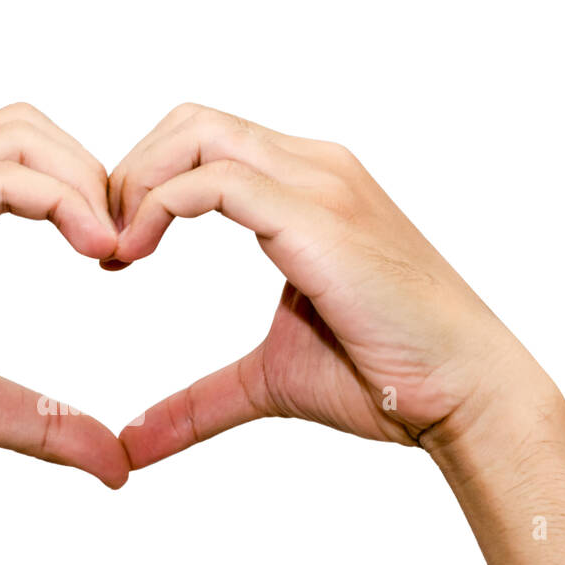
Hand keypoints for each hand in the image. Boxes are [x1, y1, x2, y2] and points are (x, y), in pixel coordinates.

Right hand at [0, 103, 128, 486]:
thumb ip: (44, 424)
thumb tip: (116, 467)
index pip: (21, 156)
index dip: (83, 193)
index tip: (117, 259)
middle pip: (29, 128)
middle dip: (94, 176)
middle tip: (128, 249)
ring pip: (22, 138)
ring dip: (87, 184)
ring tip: (115, 251)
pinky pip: (2, 179)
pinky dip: (62, 202)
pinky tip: (94, 251)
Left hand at [109, 104, 557, 467]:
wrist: (463, 394)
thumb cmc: (385, 377)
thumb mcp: (267, 381)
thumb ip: (197, 402)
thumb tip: (135, 443)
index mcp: (306, 188)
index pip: (203, 142)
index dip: (142, 183)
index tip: (113, 251)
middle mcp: (313, 168)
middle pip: (190, 121)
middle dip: (128, 173)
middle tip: (101, 244)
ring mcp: (319, 184)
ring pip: (197, 134)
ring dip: (135, 184)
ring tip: (114, 252)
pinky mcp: (317, 217)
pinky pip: (215, 182)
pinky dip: (157, 206)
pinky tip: (135, 254)